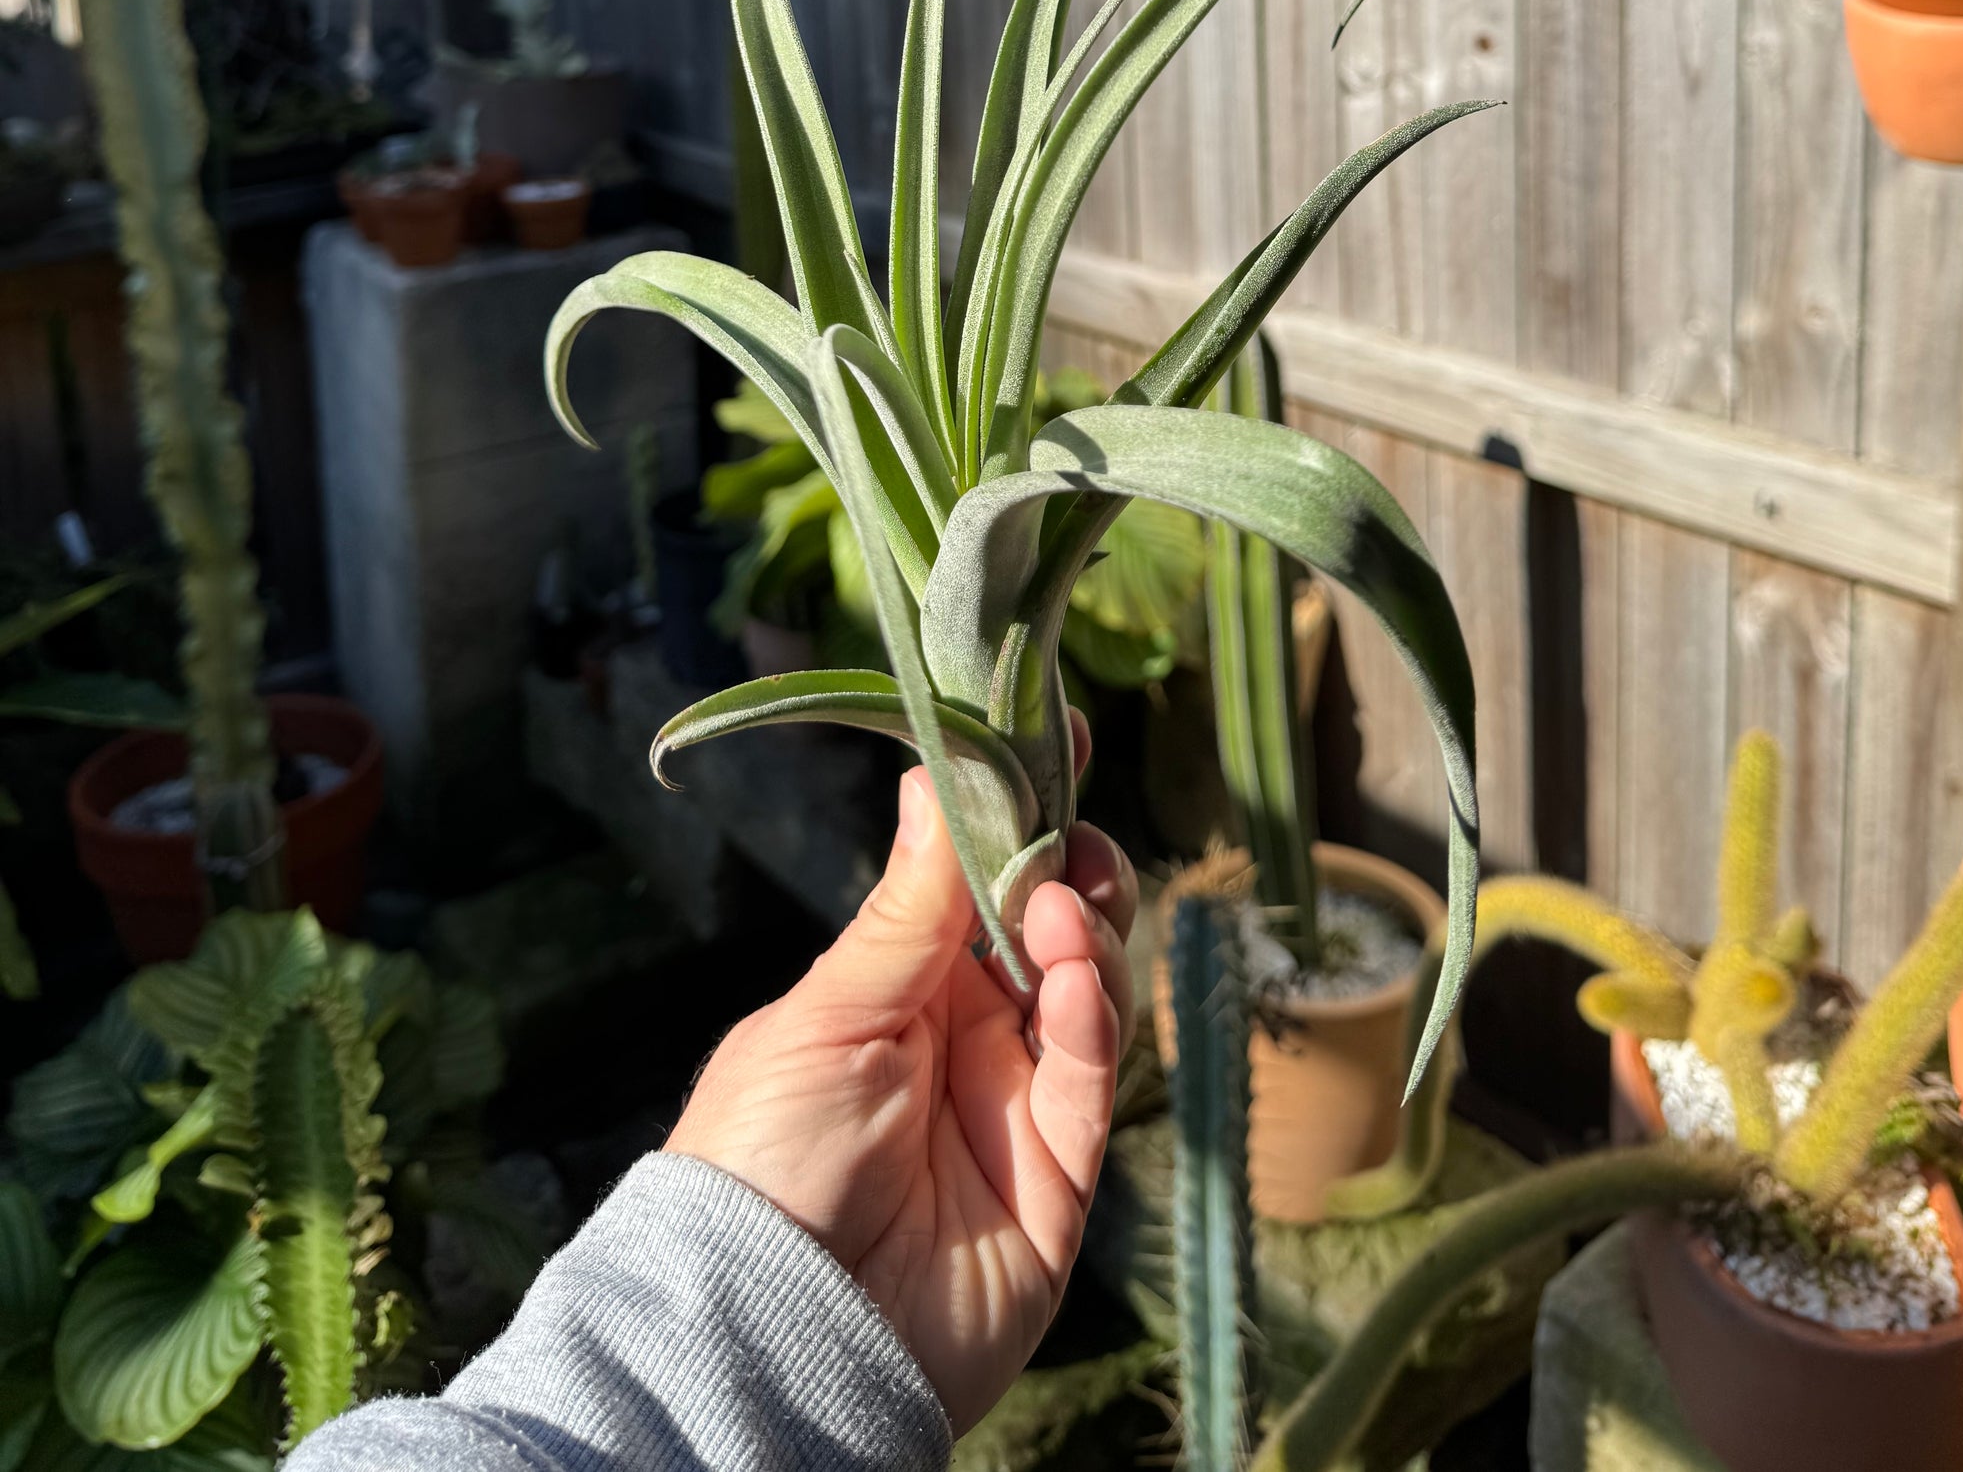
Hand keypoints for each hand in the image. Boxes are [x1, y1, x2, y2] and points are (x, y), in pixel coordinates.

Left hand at [666, 734, 1136, 1433]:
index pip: (977, 880)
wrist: (772, 1333)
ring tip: (1059, 911)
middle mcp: (966, 1033)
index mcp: (899, 984)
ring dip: (1086, 934)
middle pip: (1055, 927)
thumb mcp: (828, 1013)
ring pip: (1090, 990)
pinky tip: (1070, 980)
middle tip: (1073, 838)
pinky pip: (1093, 1080)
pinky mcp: (1059, 1176)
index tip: (1060, 737)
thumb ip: (909, 909)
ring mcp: (1016, 1102)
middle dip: (1075, 869)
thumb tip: (937, 775)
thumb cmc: (762, 1159)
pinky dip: (1092, 1016)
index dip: (1022, 813)